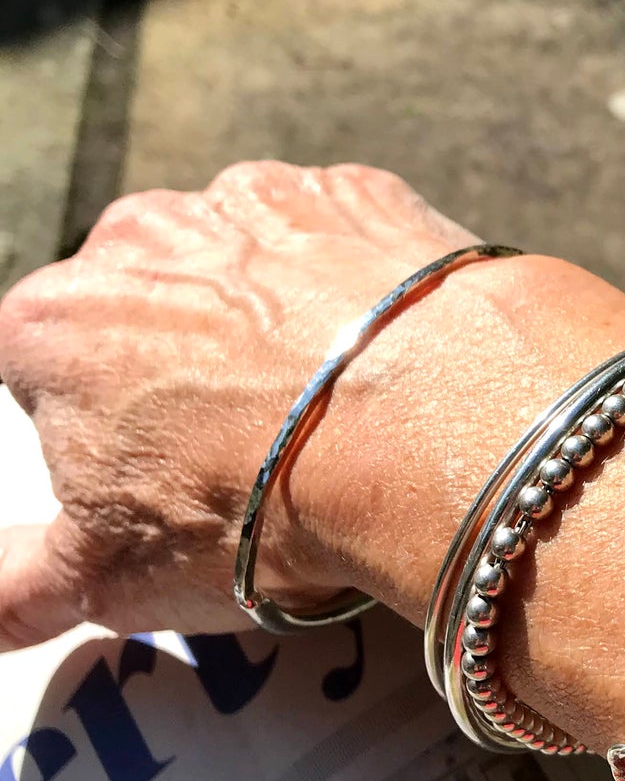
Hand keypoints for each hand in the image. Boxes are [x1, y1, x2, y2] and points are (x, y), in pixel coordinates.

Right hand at [0, 162, 624, 647]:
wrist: (428, 431)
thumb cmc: (258, 505)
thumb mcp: (111, 578)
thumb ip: (19, 587)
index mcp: (51, 322)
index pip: (35, 368)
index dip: (91, 424)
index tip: (148, 468)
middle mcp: (139, 234)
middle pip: (137, 303)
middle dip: (175, 364)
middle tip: (243, 447)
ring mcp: (253, 201)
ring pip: (240, 262)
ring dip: (265, 315)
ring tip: (324, 405)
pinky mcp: (356, 194)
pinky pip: (336, 237)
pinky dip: (352, 285)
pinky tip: (385, 353)